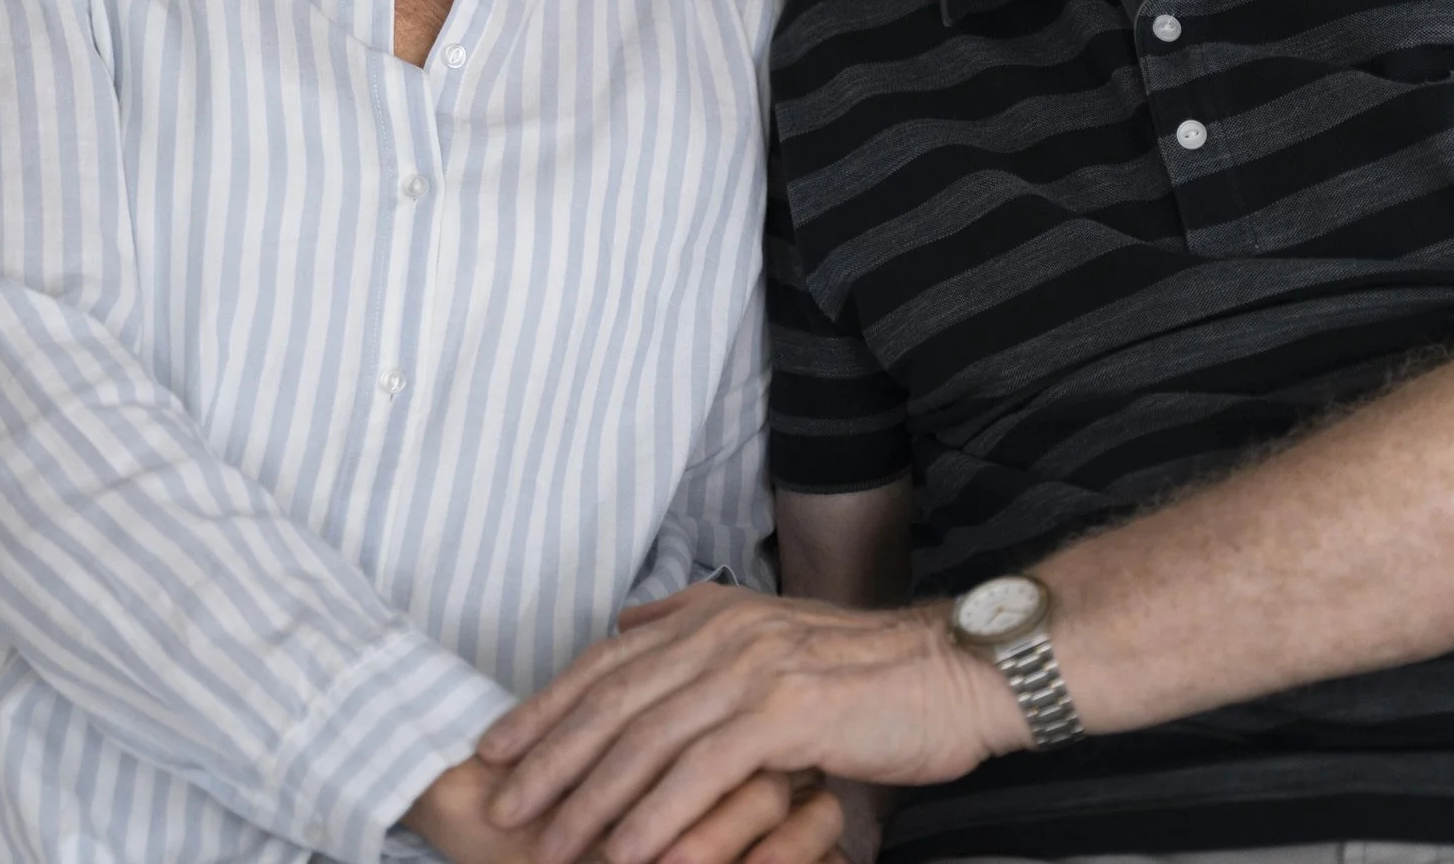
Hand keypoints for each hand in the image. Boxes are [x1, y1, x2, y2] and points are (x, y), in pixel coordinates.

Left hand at [472, 584, 1024, 863]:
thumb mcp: (775, 632)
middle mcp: (722, 634)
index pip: (607, 661)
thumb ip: (699, 625)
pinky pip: (701, 773)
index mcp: (714, 613)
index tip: (494, 749)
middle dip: (548, 757)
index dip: (545, 706)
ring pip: (646, 741)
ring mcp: (752, 671)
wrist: (958, 671)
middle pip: (612, 701)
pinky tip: (626, 855)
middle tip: (500, 806)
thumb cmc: (870, 672)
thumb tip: (627, 622)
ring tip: (549, 846)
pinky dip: (656, 816)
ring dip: (590, 799)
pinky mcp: (785, 713)